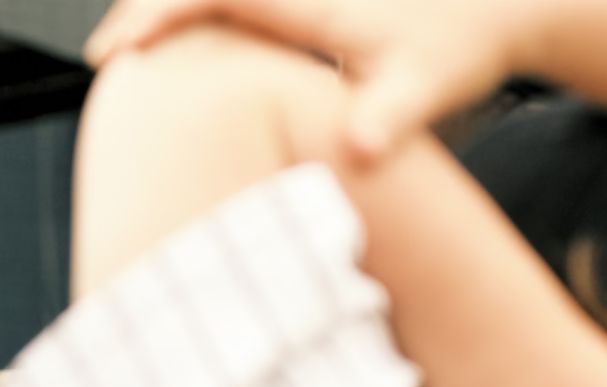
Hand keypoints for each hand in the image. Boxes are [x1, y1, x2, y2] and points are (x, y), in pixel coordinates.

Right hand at [88, 0, 524, 160]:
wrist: (501, 10)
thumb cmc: (463, 49)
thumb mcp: (430, 87)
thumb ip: (389, 118)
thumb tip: (360, 152)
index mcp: (313, 3)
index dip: (162, 17)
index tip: (119, 51)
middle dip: (149, 9)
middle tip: (106, 54)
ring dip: (170, 11)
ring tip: (129, 50)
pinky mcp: (308, 8)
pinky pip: (238, 5)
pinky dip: (200, 17)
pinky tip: (182, 50)